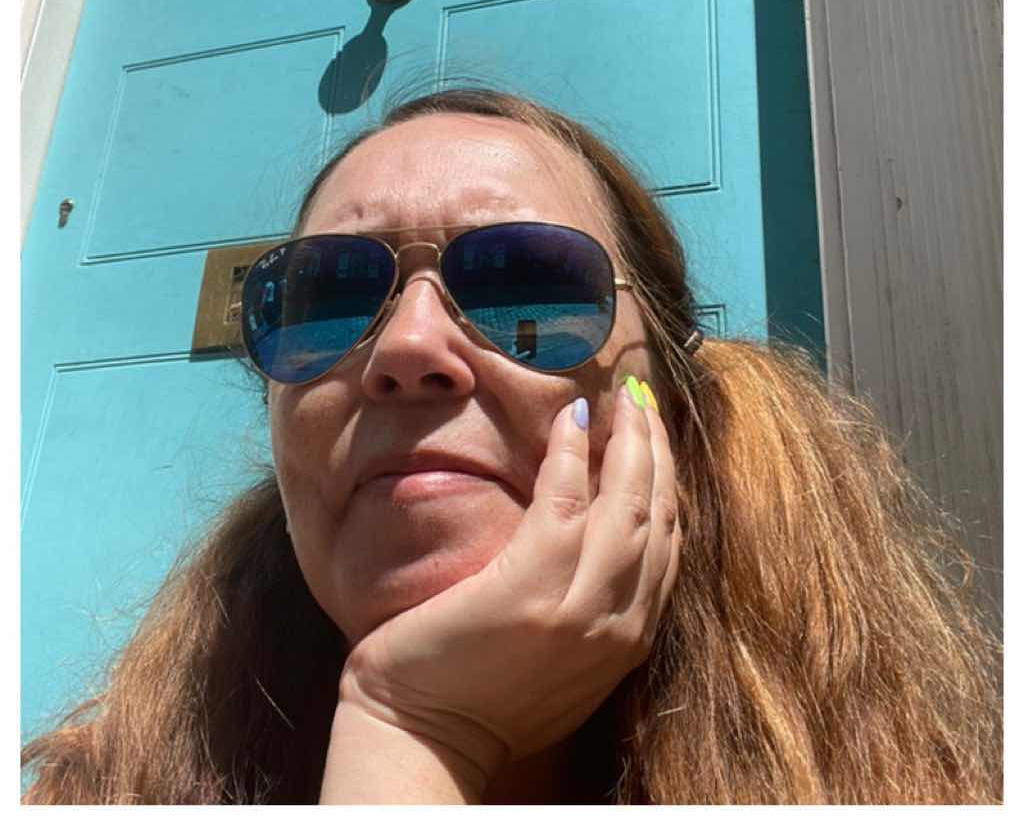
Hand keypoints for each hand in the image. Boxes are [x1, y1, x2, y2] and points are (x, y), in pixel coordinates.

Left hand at [333, 381, 681, 790]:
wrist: (424, 739)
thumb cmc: (480, 696)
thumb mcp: (564, 660)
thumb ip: (593, 606)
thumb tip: (595, 542)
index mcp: (629, 639)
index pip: (668, 544)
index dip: (667, 483)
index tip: (658, 440)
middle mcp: (620, 623)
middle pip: (658, 515)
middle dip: (658, 450)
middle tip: (644, 401)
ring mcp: (580, 605)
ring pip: (626, 503)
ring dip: (631, 442)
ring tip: (624, 398)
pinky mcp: (532, 584)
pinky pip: (564, 498)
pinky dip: (572, 453)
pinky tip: (572, 418)